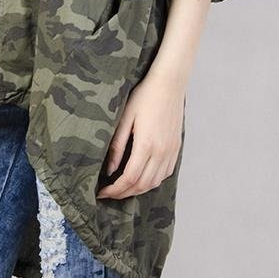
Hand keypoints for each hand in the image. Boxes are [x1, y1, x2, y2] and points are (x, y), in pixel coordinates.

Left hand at [96, 68, 184, 199]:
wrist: (169, 83)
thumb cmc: (144, 95)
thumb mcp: (125, 117)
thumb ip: (117, 145)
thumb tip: (109, 170)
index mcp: (146, 144)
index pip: (129, 178)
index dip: (115, 189)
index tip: (102, 192)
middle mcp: (161, 151)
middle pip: (142, 184)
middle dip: (124, 193)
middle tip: (109, 193)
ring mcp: (171, 151)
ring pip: (155, 182)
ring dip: (138, 190)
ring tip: (123, 188)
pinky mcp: (176, 148)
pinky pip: (165, 173)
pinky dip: (152, 181)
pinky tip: (142, 178)